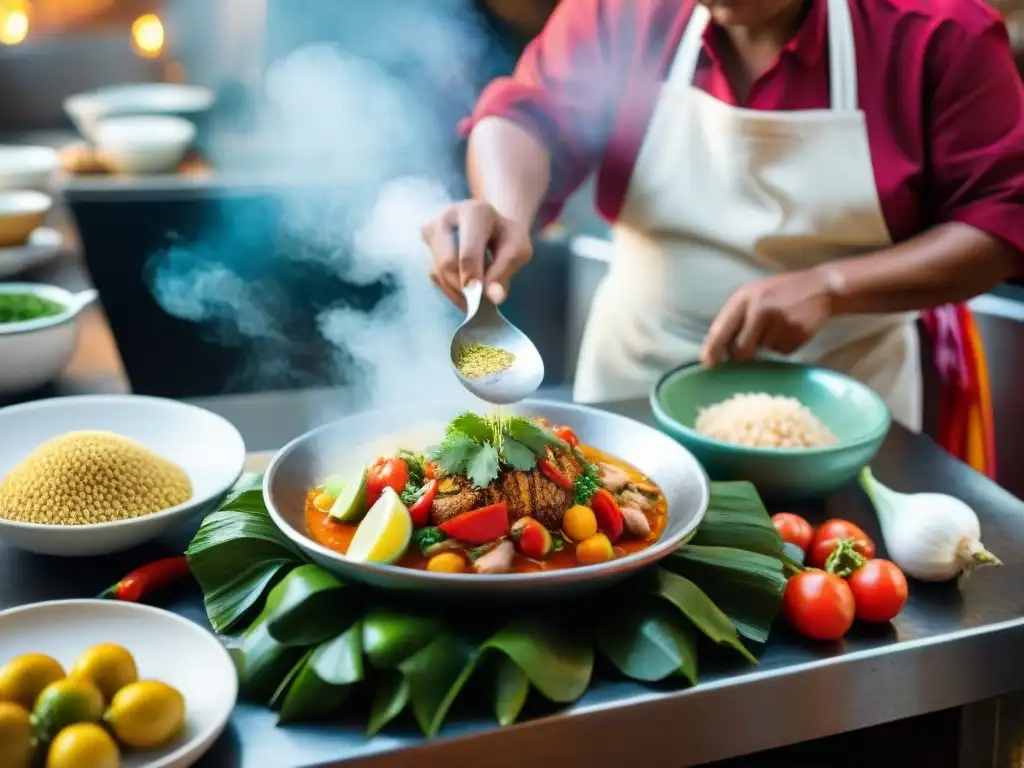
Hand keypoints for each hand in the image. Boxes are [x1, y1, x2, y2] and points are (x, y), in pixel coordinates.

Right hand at [421, 200, 531, 309]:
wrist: (490, 223)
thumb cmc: (505, 236)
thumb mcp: (518, 249)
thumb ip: (506, 269)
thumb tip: (494, 297)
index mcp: (474, 213)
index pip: (468, 253)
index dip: (472, 277)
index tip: (478, 297)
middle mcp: (447, 217)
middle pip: (447, 263)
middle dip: (463, 287)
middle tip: (479, 302)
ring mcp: (432, 229)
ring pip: (438, 271)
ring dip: (457, 291)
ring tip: (475, 297)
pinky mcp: (426, 244)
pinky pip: (434, 275)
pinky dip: (450, 289)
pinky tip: (464, 291)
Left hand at [700, 268, 836, 365]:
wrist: (821, 287)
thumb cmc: (781, 292)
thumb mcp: (754, 294)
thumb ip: (736, 316)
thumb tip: (719, 348)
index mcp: (744, 297)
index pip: (721, 329)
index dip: (712, 349)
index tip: (708, 364)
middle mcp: (759, 309)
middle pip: (740, 348)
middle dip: (742, 356)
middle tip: (748, 354)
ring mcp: (780, 321)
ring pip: (764, 350)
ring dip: (768, 345)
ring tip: (779, 326)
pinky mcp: (797, 333)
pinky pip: (783, 351)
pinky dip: (785, 346)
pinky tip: (792, 329)